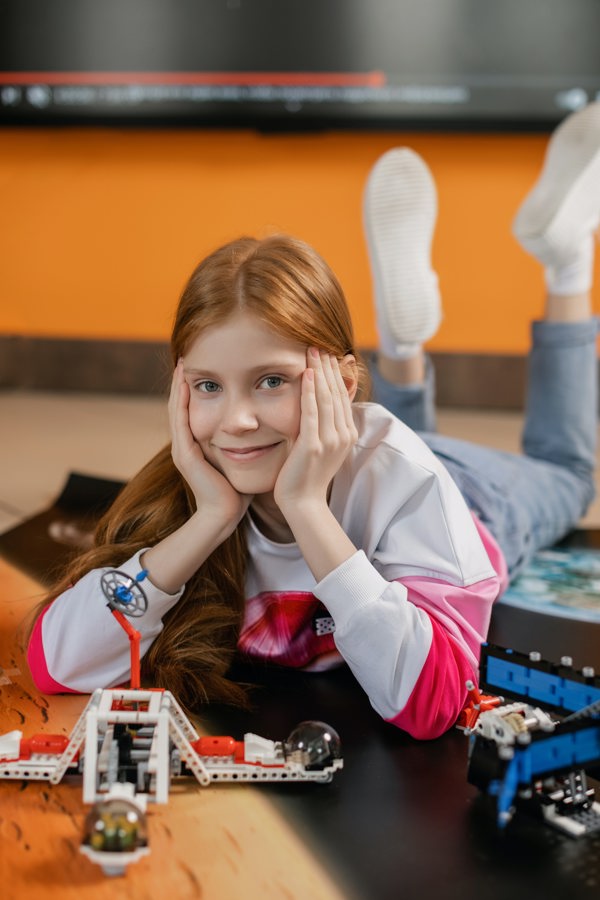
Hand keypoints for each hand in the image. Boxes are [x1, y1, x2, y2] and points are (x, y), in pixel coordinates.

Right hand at [169, 361, 251, 529]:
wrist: (224, 516)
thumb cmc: (236, 491)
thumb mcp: (239, 458)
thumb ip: (243, 442)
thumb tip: (259, 426)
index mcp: (196, 445)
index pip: (192, 409)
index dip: (193, 388)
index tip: (201, 366)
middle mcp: (185, 445)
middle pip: (179, 405)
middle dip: (182, 382)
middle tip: (185, 357)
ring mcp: (182, 450)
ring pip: (176, 410)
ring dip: (177, 387)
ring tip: (182, 364)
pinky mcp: (184, 456)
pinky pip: (180, 423)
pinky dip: (180, 403)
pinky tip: (183, 386)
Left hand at [274, 349, 357, 514]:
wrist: (303, 503)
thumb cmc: (307, 475)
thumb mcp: (321, 446)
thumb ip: (323, 424)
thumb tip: (321, 403)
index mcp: (347, 434)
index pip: (343, 397)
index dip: (335, 374)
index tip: (326, 354)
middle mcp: (343, 435)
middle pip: (337, 393)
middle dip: (328, 367)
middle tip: (319, 344)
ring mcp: (330, 440)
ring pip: (327, 398)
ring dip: (320, 372)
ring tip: (313, 351)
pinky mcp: (314, 445)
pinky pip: (313, 412)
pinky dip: (311, 391)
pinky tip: (307, 374)